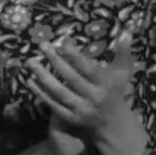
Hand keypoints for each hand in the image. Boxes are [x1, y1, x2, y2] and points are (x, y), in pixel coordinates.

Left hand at [25, 34, 146, 154]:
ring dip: (43, 77)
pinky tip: (30, 80)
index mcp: (106, 85)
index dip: (76, 56)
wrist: (113, 124)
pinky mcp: (70, 118)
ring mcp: (80, 110)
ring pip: (59, 92)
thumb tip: (126, 31)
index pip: (89, 69)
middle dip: (56, 61)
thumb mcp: (123, 72)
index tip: (63, 42)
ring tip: (30, 61)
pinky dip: (40, 93)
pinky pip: (53, 104)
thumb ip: (123, 52)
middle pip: (72, 79)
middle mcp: (94, 98)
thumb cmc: (116, 91)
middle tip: (42, 45)